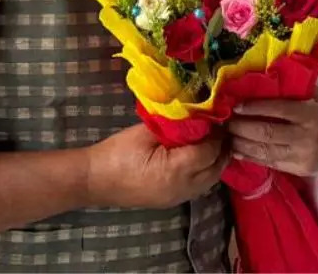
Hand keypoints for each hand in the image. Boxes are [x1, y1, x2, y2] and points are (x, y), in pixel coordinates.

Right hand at [85, 124, 227, 208]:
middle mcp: (183, 188)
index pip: (210, 150)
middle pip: (216, 168)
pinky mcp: (174, 201)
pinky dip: (206, 171)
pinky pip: (200, 186)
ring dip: (216, 160)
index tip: (218, 116)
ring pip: (211, 180)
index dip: (217, 133)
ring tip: (213, 140)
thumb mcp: (145, 132)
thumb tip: (196, 116)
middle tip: (220, 126)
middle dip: (222, 147)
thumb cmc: (117, 153)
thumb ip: (174, 126)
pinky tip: (201, 157)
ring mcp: (179, 198)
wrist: (94, 181)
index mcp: (176, 169)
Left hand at [226, 90, 317, 176]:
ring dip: (241, 144)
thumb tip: (264, 83)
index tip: (235, 106)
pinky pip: (272, 164)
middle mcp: (306, 138)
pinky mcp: (301, 170)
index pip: (277, 110)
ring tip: (225, 137)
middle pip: (266, 133)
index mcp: (311, 115)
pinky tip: (238, 151)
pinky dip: (252, 157)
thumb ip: (294, 92)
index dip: (254, 108)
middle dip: (241, 128)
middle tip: (224, 122)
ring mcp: (303, 157)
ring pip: (265, 151)